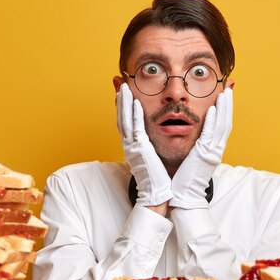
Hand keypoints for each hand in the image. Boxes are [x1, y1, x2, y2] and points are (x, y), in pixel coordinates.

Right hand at [117, 83, 172, 206]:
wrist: (157, 196)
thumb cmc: (159, 179)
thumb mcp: (153, 158)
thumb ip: (151, 147)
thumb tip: (153, 139)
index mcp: (134, 146)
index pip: (126, 121)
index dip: (123, 106)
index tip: (124, 91)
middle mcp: (130, 145)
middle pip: (122, 117)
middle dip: (120, 99)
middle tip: (120, 82)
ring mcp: (132, 147)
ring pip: (125, 120)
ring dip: (124, 103)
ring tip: (124, 87)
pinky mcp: (139, 150)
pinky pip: (136, 129)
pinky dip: (134, 116)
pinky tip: (135, 103)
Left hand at [170, 88, 232, 208]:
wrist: (184, 197)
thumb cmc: (184, 179)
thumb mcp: (193, 159)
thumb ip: (196, 147)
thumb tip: (195, 138)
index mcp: (212, 150)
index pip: (222, 126)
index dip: (225, 110)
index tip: (224, 96)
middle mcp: (215, 150)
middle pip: (225, 122)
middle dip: (228, 105)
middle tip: (228, 89)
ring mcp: (211, 153)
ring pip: (221, 126)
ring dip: (224, 108)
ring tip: (224, 93)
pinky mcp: (203, 156)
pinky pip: (209, 136)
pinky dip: (212, 122)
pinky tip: (212, 110)